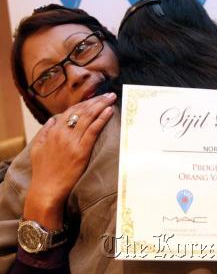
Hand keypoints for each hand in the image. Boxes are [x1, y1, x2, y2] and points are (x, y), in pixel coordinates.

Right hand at [24, 92, 116, 229]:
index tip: (96, 98)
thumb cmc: (44, 171)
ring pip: (89, 117)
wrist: (46, 189)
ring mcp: (73, 141)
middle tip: (108, 94)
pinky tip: (109, 111)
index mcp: (54, 131)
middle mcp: (63, 133)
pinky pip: (93, 130)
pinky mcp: (81, 150)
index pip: (72, 111)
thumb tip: (52, 120)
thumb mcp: (38, 148)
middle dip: (97, 100)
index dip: (85, 103)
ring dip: (102, 105)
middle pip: (82, 111)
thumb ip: (45, 132)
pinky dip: (102, 119)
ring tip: (111, 98)